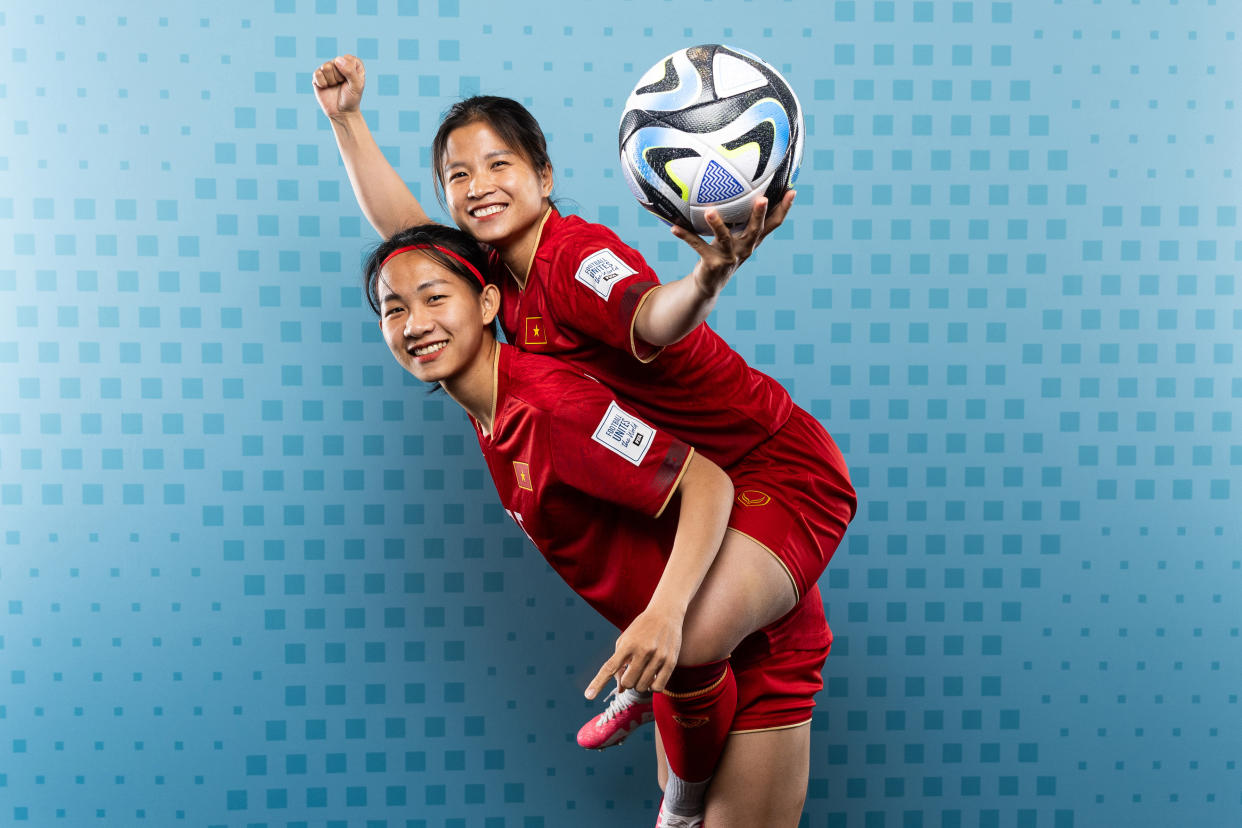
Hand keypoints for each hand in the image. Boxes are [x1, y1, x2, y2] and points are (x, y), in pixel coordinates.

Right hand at [311, 54, 365, 119]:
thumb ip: (350, 71)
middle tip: (342, 85)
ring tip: (334, 86)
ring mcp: (328, 69)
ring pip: (326, 67)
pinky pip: (317, 74)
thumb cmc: (352, 98)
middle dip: (339, 77)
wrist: (342, 112)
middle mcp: (339, 63)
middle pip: (336, 62)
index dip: (349, 72)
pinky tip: (326, 87)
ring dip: (331, 80)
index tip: (352, 81)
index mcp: (352, 63)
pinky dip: (323, 84)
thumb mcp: (356, 86)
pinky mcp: (318, 76)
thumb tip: (337, 60)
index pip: (347, 58)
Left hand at [584, 606, 683, 699]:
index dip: (598, 683)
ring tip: (643, 672)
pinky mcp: (671, 662)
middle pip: (627, 683)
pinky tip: (652, 678)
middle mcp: (643, 651)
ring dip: (639, 684)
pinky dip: (652, 687)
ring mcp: (658, 657)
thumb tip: (620, 690)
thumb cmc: (641, 628)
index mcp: (627, 644)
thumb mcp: (625, 640)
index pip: (610, 668)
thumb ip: (619, 663)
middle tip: (632, 671)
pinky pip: (658, 687)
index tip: (588, 696)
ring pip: (642, 686)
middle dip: (627, 682)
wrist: (666, 613)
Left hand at [671, 189, 796, 296]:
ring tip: (710, 211)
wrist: (709, 283)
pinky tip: (674, 228)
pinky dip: (685, 236)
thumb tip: (734, 186)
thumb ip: (736, 216)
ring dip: (717, 225)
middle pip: (755, 230)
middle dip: (759, 214)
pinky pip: (698, 246)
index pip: (773, 223)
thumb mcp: (733, 234)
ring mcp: (729, 257)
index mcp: (752, 240)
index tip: (792, 191)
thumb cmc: (722, 251)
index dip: (784, 209)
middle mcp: (745, 248)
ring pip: (725, 238)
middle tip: (763, 198)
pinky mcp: (713, 264)